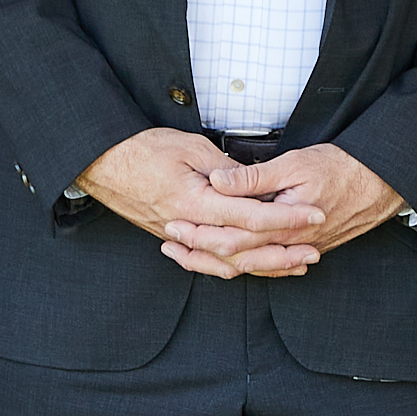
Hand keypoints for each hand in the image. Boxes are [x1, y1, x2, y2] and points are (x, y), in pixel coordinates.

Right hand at [76, 130, 300, 280]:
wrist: (102, 163)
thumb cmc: (141, 149)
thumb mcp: (190, 148)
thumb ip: (224, 170)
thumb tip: (253, 184)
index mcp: (196, 202)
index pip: (251, 217)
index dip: (287, 218)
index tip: (314, 214)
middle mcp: (189, 226)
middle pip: (244, 249)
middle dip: (282, 251)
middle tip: (314, 250)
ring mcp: (180, 236)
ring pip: (227, 263)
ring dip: (263, 265)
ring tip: (294, 265)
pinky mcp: (174, 238)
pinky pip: (208, 262)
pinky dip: (234, 267)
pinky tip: (254, 267)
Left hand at [169, 142, 409, 276]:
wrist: (382, 183)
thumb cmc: (342, 168)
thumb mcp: (296, 164)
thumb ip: (254, 178)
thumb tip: (218, 181)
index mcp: (281, 225)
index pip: (230, 238)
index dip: (198, 234)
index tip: (172, 225)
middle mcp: (288, 245)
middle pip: (234, 259)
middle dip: (199, 252)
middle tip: (169, 244)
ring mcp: (297, 249)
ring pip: (250, 266)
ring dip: (216, 262)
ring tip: (187, 254)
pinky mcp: (304, 247)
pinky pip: (268, 264)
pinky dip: (243, 264)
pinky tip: (227, 261)